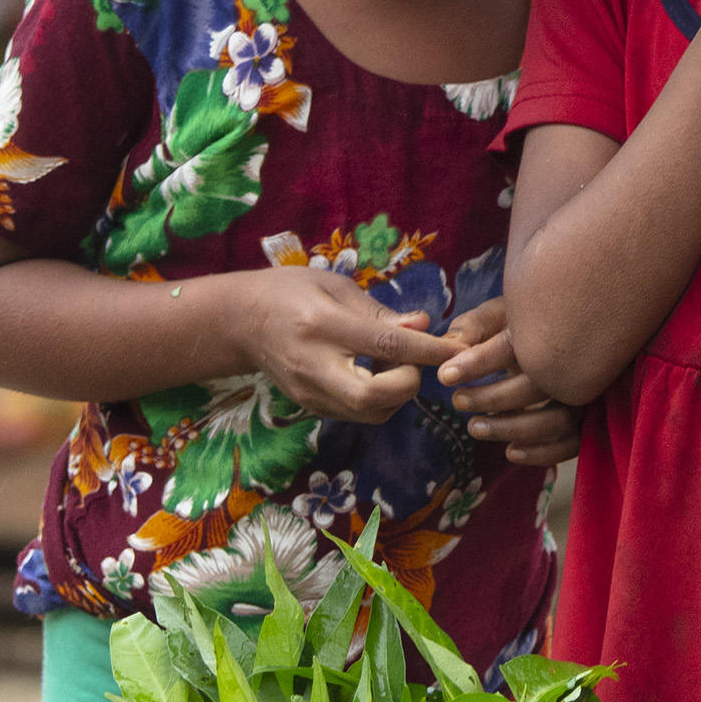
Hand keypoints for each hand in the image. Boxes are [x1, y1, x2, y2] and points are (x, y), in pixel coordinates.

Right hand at [226, 261, 465, 424]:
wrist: (240, 322)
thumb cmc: (291, 292)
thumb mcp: (335, 286)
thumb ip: (380, 311)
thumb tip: (424, 326)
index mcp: (323, 326)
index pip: (385, 345)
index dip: (429, 351)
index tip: (460, 350)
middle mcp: (315, 365)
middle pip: (374, 398)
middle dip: (408, 384)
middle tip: (410, 360)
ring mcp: (310, 393)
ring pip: (370, 413)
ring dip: (396, 394)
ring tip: (392, 364)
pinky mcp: (310, 408)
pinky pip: (357, 414)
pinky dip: (379, 399)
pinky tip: (374, 374)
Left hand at [434, 295, 586, 468]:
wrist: (561, 339)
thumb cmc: (520, 327)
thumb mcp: (496, 317)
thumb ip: (474, 326)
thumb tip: (451, 343)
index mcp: (546, 330)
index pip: (512, 347)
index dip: (479, 362)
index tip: (446, 375)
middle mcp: (571, 363)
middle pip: (537, 387)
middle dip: (492, 398)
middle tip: (457, 400)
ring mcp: (583, 394)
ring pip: (556, 419)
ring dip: (512, 428)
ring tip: (473, 428)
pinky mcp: (586, 420)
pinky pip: (572, 442)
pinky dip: (542, 452)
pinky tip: (510, 452)